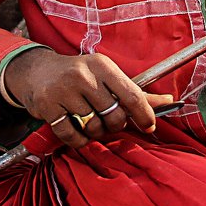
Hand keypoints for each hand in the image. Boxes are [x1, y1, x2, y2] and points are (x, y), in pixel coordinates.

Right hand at [4, 49, 173, 148]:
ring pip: (94, 128)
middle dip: (114, 124)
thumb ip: (136, 92)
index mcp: (103, 65)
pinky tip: (76, 130)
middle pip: (114, 116)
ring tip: (89, 121)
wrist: (37, 71)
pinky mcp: (48, 107)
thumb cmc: (80, 75)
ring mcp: (64, 90)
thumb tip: (168, 101)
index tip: (150, 126)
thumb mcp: (107, 76)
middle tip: (107, 119)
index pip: (131, 94)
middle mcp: (84, 75)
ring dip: (95, 132)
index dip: (144, 114)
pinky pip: (72, 136)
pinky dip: (79, 140)